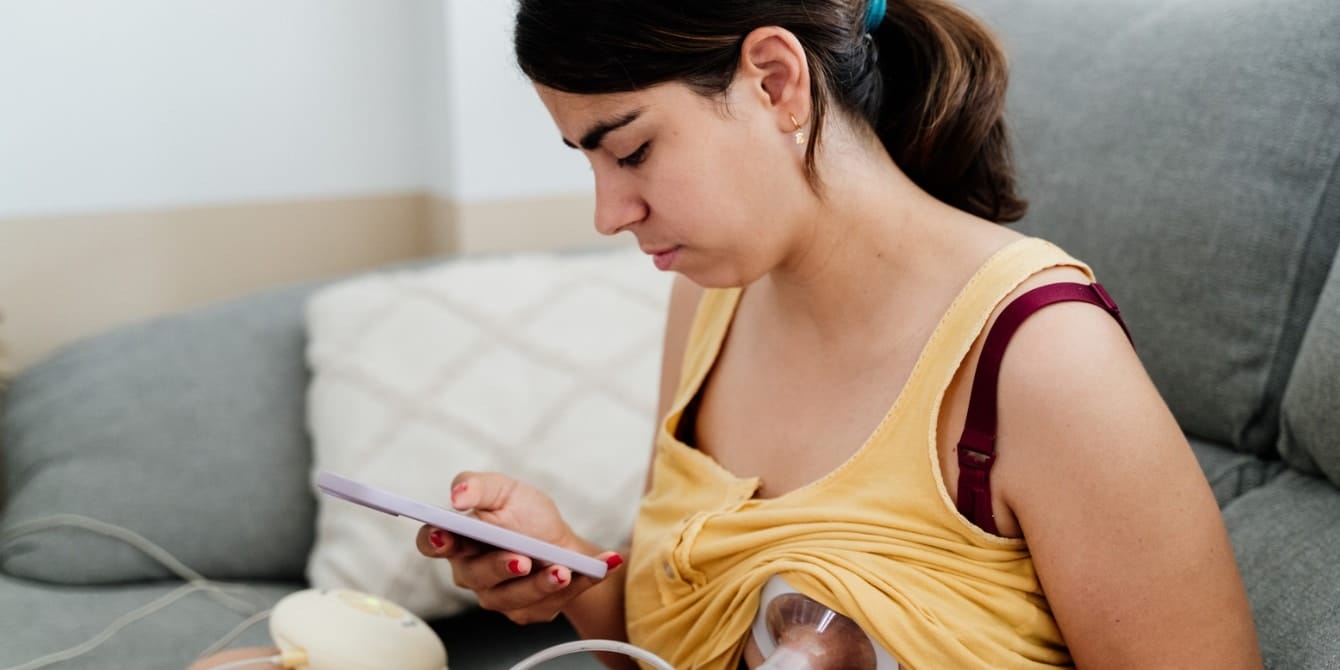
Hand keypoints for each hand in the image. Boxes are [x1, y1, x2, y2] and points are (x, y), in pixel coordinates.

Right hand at [414, 471, 622, 624]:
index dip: (434, 541)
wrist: (562, 542)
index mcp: (459, 539)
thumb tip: (457, 495)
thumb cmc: (527, 515)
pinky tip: (594, 569)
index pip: (432, 542)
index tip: (447, 537)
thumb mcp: (505, 490)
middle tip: (523, 559)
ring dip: (539, 584)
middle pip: (475, 575)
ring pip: (512, 598)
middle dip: (499, 567)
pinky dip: (575, 585)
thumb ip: (478, 486)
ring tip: (563, 570)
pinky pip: (547, 604)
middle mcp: (472, 572)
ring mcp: (497, 596)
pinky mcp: (526, 611)